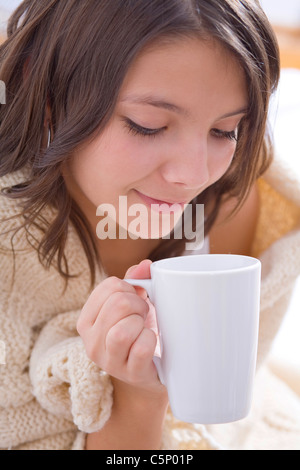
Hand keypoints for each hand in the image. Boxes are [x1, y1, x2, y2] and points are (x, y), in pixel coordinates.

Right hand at [77, 260, 163, 395]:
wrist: (149, 374)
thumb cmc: (138, 333)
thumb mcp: (131, 306)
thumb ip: (135, 281)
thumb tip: (145, 265)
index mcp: (86, 320)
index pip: (109, 286)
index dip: (130, 288)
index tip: (135, 299)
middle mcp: (90, 342)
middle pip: (118, 305)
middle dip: (138, 304)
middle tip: (143, 314)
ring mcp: (108, 361)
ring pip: (122, 331)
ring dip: (141, 323)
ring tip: (144, 328)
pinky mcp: (130, 374)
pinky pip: (141, 348)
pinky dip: (151, 340)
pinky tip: (150, 343)